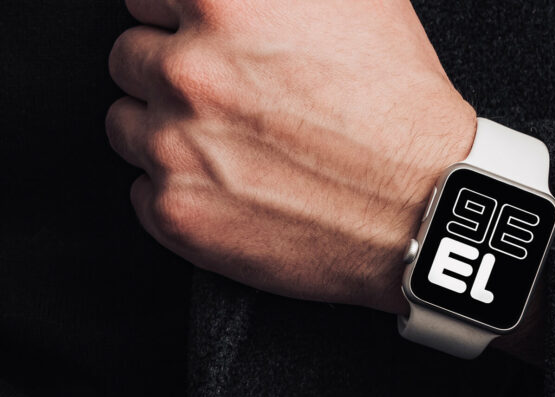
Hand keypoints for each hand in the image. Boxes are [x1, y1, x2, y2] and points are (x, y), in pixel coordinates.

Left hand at [106, 0, 475, 314]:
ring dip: (166, 130)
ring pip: (126, 124)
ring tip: (229, 145)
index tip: (200, 37)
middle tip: (226, 97)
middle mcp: (187, 70)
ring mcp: (174, 146)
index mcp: (223, 1)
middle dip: (172, 73)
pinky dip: (176, 186)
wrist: (421, 201)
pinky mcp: (176, 212)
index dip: (181, 18)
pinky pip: (141, 189)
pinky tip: (230, 185)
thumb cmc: (396, 104)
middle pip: (131, 58)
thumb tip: (234, 0)